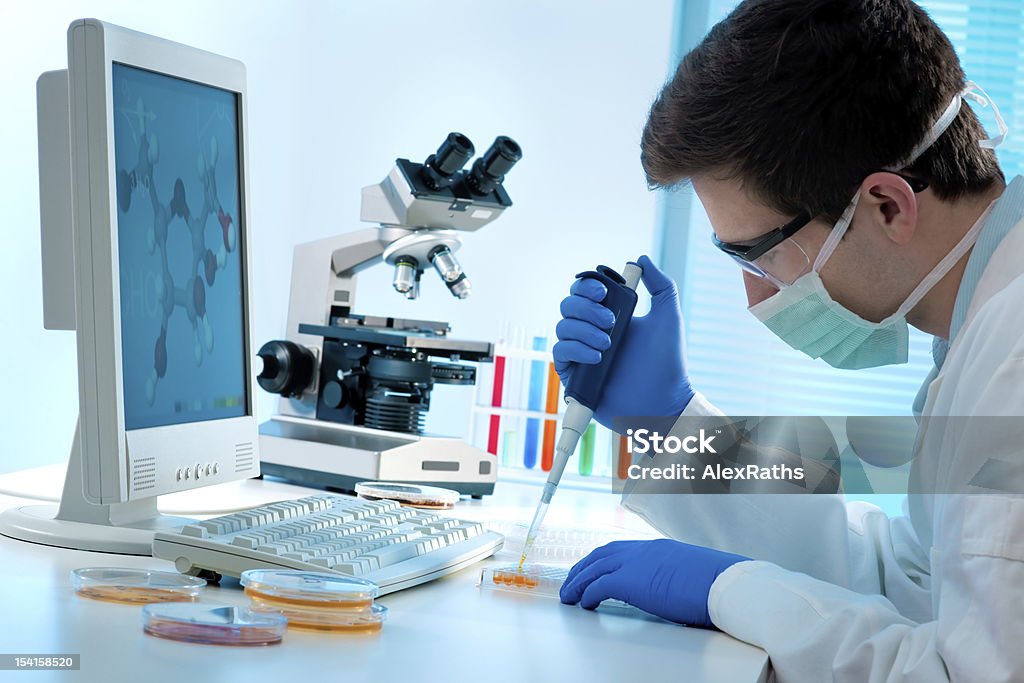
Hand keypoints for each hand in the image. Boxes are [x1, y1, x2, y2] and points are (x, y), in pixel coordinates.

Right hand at [553, 255, 692, 427]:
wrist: (663, 401)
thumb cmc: (668, 362)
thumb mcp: (668, 316)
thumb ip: (660, 285)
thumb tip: (640, 259)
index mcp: (610, 315)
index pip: (584, 292)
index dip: (586, 286)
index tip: (602, 292)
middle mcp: (592, 332)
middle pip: (568, 305)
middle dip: (586, 309)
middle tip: (612, 322)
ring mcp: (582, 354)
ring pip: (562, 327)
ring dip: (583, 330)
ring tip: (608, 344)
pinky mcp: (574, 375)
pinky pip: (561, 353)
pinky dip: (576, 349)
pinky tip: (598, 357)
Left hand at [559, 539, 748, 627]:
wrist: (727, 585)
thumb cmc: (720, 585)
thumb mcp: (691, 574)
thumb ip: (674, 577)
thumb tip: (672, 592)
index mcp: (658, 548)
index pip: (621, 549)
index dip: (602, 559)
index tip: (592, 568)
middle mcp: (644, 550)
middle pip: (601, 554)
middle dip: (583, 567)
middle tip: (572, 581)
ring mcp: (636, 563)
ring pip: (594, 568)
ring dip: (578, 581)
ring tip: (569, 595)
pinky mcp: (631, 582)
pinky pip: (599, 586)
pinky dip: (587, 593)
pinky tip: (584, 603)